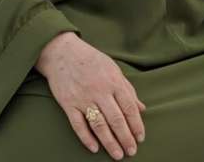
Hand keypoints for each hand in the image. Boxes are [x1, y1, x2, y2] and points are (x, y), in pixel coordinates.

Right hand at [35, 32, 145, 158]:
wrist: (61, 52)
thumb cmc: (90, 60)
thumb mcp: (112, 68)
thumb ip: (127, 88)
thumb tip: (142, 108)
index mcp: (113, 81)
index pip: (129, 107)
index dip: (136, 125)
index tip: (140, 138)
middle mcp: (99, 90)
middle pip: (116, 119)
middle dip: (126, 138)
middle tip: (132, 152)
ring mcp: (83, 98)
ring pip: (99, 125)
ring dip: (110, 142)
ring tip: (118, 155)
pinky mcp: (68, 103)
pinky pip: (78, 124)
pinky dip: (86, 138)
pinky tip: (94, 148)